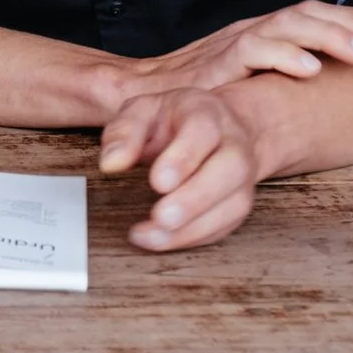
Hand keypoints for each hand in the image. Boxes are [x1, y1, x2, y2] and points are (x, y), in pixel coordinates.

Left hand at [98, 87, 261, 251]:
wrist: (215, 128)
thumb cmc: (171, 121)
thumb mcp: (142, 111)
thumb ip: (125, 132)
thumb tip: (111, 164)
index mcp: (206, 113)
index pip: (203, 131)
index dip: (184, 158)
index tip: (158, 182)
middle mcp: (233, 143)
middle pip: (230, 169)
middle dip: (196, 197)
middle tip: (162, 217)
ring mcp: (242, 176)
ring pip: (234, 203)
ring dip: (194, 226)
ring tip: (153, 236)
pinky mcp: (238, 203)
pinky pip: (225, 225)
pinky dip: (194, 237)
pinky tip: (162, 240)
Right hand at [113, 1, 352, 104]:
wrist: (141, 97)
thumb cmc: (200, 90)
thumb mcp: (249, 77)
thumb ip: (282, 72)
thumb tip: (338, 81)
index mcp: (264, 32)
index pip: (315, 14)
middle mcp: (254, 30)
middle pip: (309, 13)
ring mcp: (235, 43)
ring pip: (288, 25)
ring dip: (329, 37)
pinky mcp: (217, 63)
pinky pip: (254, 51)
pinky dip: (284, 56)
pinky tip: (311, 69)